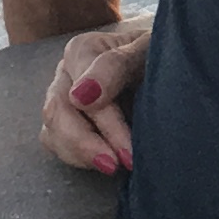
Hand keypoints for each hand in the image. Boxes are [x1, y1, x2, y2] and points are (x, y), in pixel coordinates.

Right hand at [38, 18, 149, 173]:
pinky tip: (107, 164)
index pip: (86, 90)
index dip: (108, 123)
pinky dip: (80, 159)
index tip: (126, 150)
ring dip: (81, 155)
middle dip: (87, 144)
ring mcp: (61, 101)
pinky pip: (59, 146)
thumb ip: (116, 65)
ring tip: (114, 169)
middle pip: (58, 112)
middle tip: (118, 165)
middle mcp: (66, 75)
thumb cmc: (157, 55)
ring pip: (53, 133)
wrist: (165, 68)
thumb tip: (81, 96)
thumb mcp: (149, 49)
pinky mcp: (64, 126)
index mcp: (83, 51)